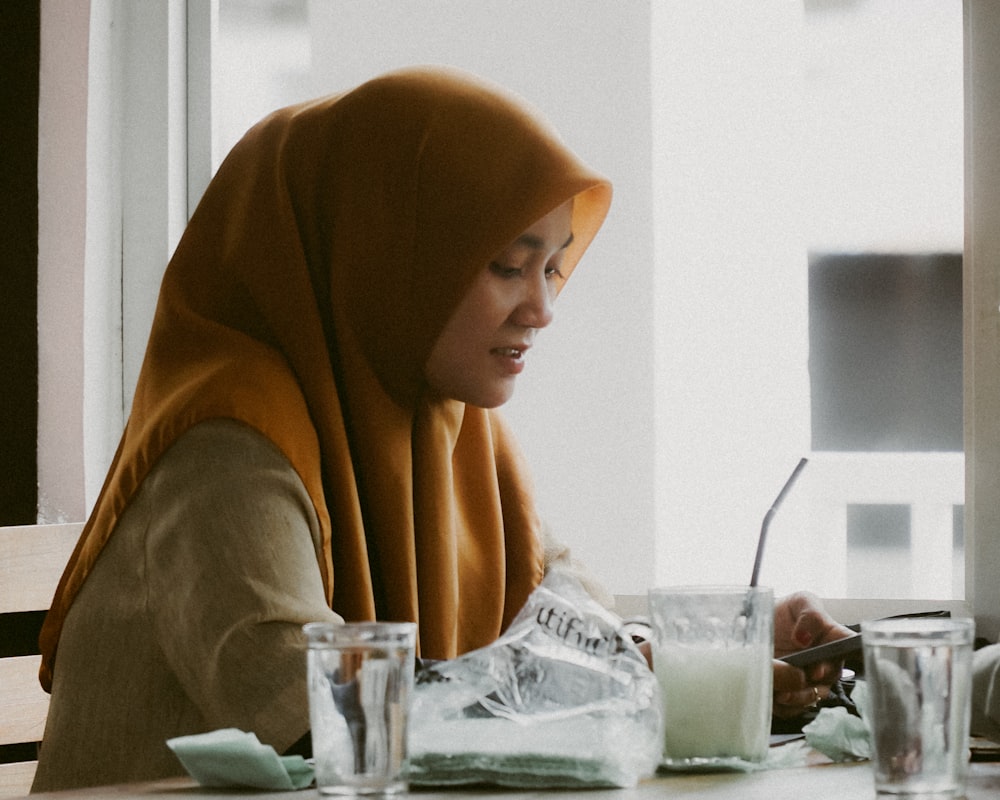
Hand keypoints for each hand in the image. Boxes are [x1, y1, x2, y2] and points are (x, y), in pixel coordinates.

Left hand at [771, 591, 853, 718]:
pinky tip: (771, 694)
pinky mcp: (792, 695)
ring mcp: (810, 682)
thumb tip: (803, 637)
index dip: (847, 656)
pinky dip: (781, 704)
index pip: (851, 647)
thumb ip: (810, 614)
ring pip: (812, 696)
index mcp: (834, 639)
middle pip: (830, 676)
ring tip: (782, 690)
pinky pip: (791, 708)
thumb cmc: (788, 613)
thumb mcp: (800, 602)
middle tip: (806, 674)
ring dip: (798, 696)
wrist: (759, 627)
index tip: (824, 663)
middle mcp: (827, 664)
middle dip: (818, 678)